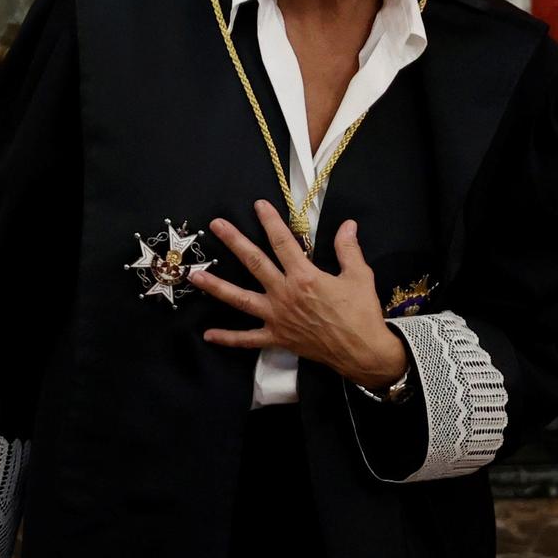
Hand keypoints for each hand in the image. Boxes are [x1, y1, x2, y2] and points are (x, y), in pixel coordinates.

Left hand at [197, 202, 407, 388]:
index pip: (283, 242)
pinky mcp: (277, 338)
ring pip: (240, 299)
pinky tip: (208, 335)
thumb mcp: (359, 276)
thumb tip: (348, 224)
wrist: (363, 352)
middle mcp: (284, 294)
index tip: (258, 205)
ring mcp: (277, 317)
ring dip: (217, 287)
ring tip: (195, 277)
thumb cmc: (361, 313)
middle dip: (234, 242)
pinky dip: (228, 339)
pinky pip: (248, 340)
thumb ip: (348, 249)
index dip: (270, 221)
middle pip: (254, 262)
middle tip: (216, 226)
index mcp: (304, 276)